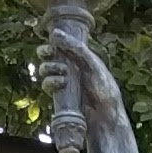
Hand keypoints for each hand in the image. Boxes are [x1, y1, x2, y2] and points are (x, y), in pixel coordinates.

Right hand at [38, 25, 125, 148]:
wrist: (106, 118)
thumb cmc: (104, 89)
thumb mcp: (92, 64)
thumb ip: (76, 48)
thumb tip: (54, 34)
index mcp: (81, 56)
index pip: (61, 43)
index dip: (53, 41)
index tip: (53, 40)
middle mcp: (71, 67)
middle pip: (48, 55)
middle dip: (45, 53)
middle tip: (49, 53)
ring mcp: (64, 82)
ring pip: (45, 70)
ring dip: (49, 68)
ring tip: (63, 72)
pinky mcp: (60, 96)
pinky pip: (47, 85)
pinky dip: (50, 82)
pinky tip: (61, 83)